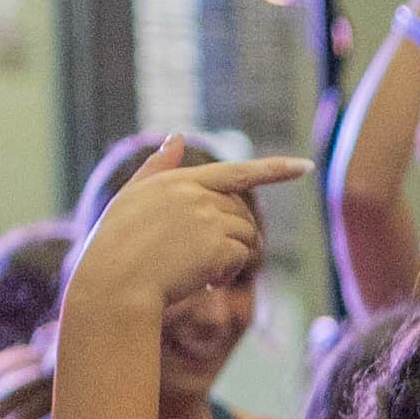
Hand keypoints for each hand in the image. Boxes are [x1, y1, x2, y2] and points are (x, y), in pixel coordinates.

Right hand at [68, 138, 311, 307]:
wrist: (114, 282)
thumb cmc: (117, 243)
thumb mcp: (133, 197)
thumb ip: (158, 168)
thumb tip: (177, 136)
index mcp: (178, 181)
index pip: (237, 172)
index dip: (274, 169)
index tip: (305, 166)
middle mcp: (198, 195)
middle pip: (242, 214)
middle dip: (233, 236)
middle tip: (201, 258)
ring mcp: (210, 219)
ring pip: (247, 237)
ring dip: (231, 257)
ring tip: (197, 271)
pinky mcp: (219, 246)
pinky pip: (242, 259)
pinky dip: (228, 273)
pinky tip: (203, 282)